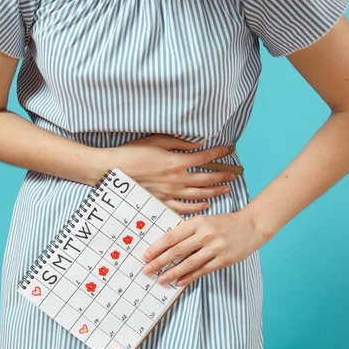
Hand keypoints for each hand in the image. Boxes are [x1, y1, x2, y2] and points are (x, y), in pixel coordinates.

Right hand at [102, 134, 237, 215]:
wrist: (112, 170)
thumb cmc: (132, 152)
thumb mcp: (156, 140)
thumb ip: (179, 142)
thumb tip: (197, 143)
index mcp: (176, 161)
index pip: (204, 158)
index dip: (219, 153)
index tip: (229, 149)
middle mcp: (176, 179)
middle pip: (206, 179)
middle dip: (223, 175)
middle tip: (235, 173)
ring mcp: (169, 193)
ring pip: (198, 195)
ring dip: (214, 191)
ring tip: (226, 188)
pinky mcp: (160, 201)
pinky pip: (182, 208)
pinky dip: (195, 207)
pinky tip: (205, 204)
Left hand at [140, 209, 267, 286]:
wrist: (252, 225)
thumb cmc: (225, 223)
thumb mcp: (205, 220)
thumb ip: (188, 231)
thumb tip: (166, 246)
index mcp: (197, 221)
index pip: (172, 236)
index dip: (157, 247)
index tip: (145, 255)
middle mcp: (205, 234)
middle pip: (177, 250)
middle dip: (159, 261)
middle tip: (146, 270)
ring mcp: (215, 247)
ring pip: (188, 263)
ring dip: (172, 273)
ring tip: (160, 279)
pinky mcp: (224, 259)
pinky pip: (203, 270)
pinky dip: (189, 277)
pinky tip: (179, 282)